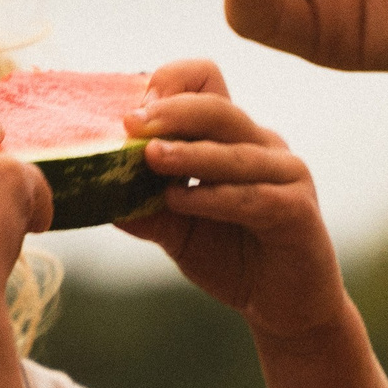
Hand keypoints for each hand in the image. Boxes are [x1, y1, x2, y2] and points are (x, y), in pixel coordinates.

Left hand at [116, 61, 347, 338]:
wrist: (283, 306)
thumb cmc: (230, 256)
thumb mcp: (175, 228)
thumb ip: (141, 206)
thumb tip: (89, 191)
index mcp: (231, 136)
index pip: (207, 80)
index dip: (172, 82)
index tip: (133, 106)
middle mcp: (262, 144)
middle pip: (219, 108)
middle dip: (173, 112)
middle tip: (132, 123)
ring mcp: (286, 174)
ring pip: (236, 152)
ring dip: (189, 153)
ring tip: (150, 157)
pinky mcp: (298, 210)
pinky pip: (253, 197)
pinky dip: (213, 197)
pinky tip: (180, 201)